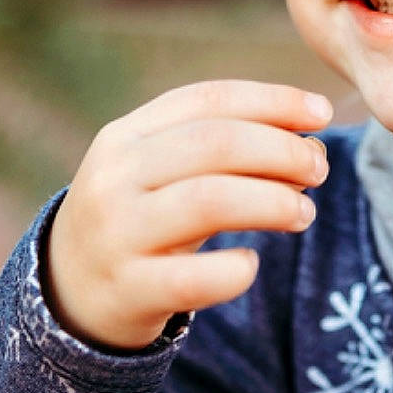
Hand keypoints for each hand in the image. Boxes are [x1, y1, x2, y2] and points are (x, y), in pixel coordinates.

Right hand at [43, 79, 333, 350]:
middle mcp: (114, 177)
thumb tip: (309, 140)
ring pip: (208, 201)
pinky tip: (251, 265)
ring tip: (304, 213)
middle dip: (282, 151)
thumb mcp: (160, 172)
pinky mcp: (128, 289)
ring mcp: (116, 233)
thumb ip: (221, 149)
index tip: (323, 114)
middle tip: (319, 169)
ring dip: (273, 202)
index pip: (208, 100)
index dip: (273, 101)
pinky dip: (234, 269)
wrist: (69, 293)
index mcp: (126, 135)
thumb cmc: (140, 220)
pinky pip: (193, 277)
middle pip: (214, 144)